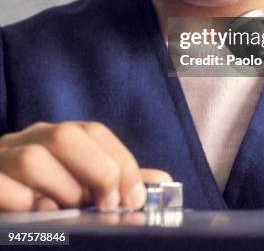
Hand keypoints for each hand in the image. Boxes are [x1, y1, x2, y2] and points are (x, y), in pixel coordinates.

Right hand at [0, 121, 171, 211]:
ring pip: (32, 160)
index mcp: (53, 136)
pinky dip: (24, 204)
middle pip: (65, 136)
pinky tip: (34, 217)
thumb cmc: (36, 194)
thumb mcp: (75, 183)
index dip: (120, 161)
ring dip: (60, 191)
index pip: (92, 131)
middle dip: (96, 170)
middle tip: (108, 205)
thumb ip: (113, 181)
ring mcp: (1, 160)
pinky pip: (3, 188)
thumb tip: (161, 181)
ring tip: (65, 212)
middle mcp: (26, 140)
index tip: (135, 198)